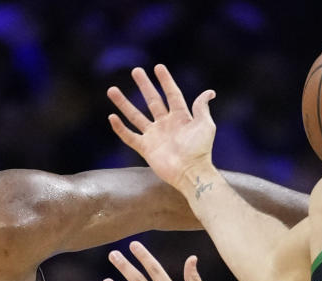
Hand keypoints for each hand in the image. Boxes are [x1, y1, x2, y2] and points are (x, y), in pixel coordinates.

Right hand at [107, 64, 217, 190]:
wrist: (191, 172)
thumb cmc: (201, 150)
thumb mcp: (205, 125)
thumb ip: (201, 107)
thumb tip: (210, 92)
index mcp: (181, 117)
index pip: (172, 94)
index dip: (165, 81)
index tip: (158, 67)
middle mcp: (166, 124)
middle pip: (152, 101)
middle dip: (144, 85)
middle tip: (136, 71)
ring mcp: (154, 136)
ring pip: (135, 116)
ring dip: (124, 103)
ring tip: (112, 90)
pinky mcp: (146, 149)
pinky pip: (130, 137)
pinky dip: (120, 128)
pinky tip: (111, 117)